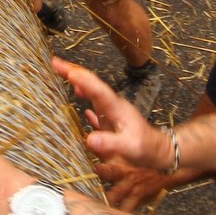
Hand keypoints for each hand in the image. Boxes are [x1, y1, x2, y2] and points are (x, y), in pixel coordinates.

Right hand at [55, 58, 194, 210]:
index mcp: (116, 107)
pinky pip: (95, 103)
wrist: (160, 152)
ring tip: (62, 72)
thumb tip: (89, 139)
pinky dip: (85, 96)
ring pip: (92, 91)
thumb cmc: (147, 149)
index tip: (65, 69)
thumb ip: (111, 143)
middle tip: (55, 62)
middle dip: (74, 72)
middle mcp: (113, 105)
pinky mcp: (111, 119)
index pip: (96, 88)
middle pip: (92, 84)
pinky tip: (77, 95)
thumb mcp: (130, 148)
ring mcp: (112, 111)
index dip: (80, 78)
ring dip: (78, 80)